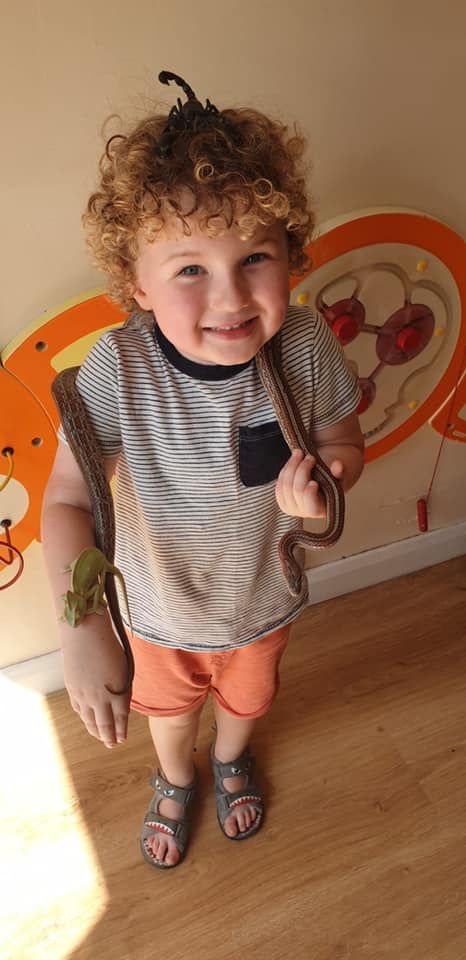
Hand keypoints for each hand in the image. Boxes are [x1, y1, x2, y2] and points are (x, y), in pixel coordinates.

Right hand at [60, 614, 129, 748]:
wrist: (84, 634)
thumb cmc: (109, 647)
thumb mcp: (125, 668)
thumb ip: (123, 688)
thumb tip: (120, 703)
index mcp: (118, 692)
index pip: (120, 720)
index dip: (121, 731)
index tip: (122, 739)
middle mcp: (100, 698)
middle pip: (104, 725)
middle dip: (109, 738)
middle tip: (112, 744)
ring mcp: (84, 695)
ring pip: (89, 720)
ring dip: (95, 731)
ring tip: (100, 736)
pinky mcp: (72, 689)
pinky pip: (78, 709)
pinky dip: (84, 717)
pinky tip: (87, 719)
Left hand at [275, 449, 343, 518]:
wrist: (323, 480)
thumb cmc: (334, 479)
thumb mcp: (341, 475)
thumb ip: (340, 472)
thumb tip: (338, 465)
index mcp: (321, 510)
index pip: (311, 507)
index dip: (309, 495)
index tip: (313, 482)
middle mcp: (304, 512)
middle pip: (296, 491)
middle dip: (302, 471)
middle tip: (310, 456)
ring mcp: (291, 507)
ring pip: (285, 486)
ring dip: (292, 466)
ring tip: (300, 453)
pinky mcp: (282, 499)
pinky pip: (279, 484)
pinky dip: (285, 469)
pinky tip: (293, 460)